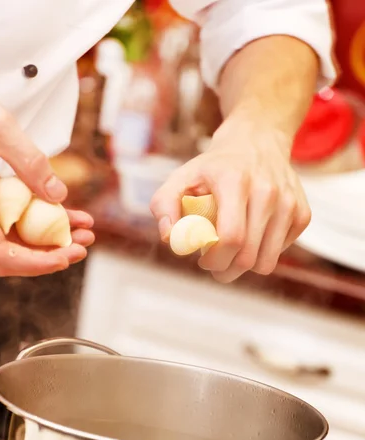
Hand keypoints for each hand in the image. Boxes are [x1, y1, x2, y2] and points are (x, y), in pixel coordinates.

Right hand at [0, 84, 94, 276]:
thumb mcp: (0, 129)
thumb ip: (29, 162)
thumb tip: (57, 196)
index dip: (32, 263)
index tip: (63, 258)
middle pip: (11, 254)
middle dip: (50, 255)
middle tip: (85, 245)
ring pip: (19, 240)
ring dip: (53, 241)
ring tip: (87, 231)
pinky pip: (22, 220)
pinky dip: (47, 221)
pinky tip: (75, 216)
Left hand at [150, 116, 310, 282]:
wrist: (257, 141)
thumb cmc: (214, 167)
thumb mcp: (182, 177)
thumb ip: (164, 205)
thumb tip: (170, 238)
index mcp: (235, 181)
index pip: (231, 237)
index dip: (215, 260)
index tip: (203, 260)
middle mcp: (268, 191)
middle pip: (248, 256)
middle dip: (226, 270)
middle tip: (214, 264)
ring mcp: (289, 203)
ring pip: (267, 262)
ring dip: (244, 267)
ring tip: (231, 252)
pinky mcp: (303, 214)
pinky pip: (279, 253)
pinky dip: (263, 252)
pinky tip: (252, 235)